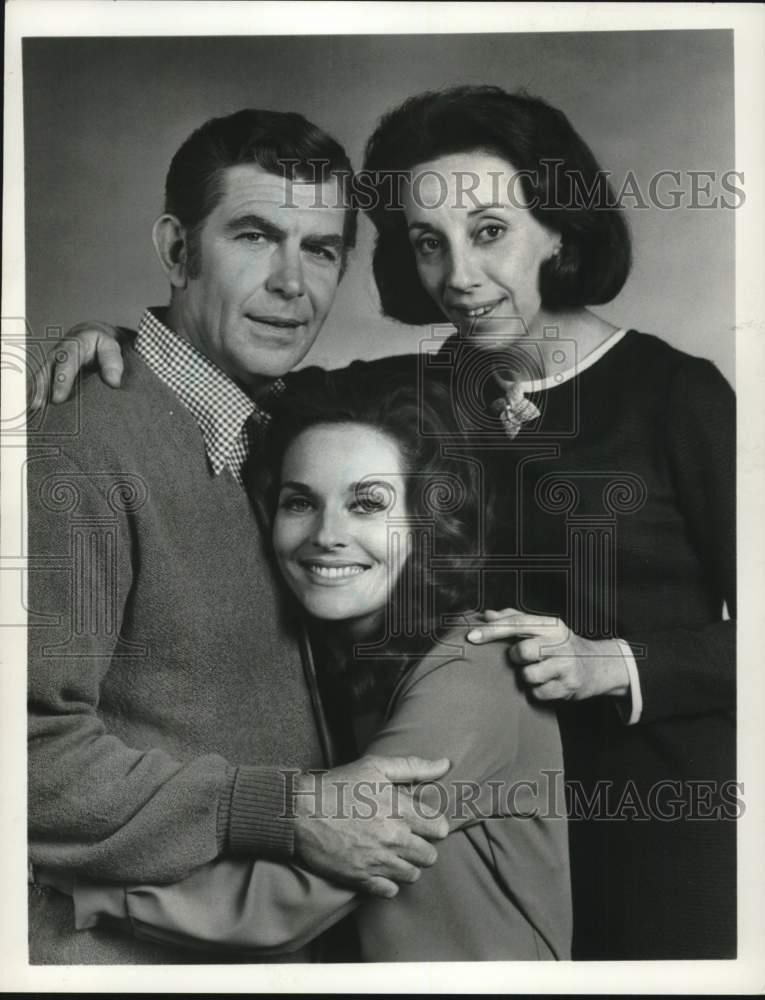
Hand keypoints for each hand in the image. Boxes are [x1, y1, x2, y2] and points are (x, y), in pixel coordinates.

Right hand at [28, 321, 124, 411]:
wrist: (91, 336)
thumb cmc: (102, 344)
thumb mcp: (110, 347)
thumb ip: (112, 362)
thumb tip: (113, 382)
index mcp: (75, 345)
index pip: (67, 359)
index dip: (61, 378)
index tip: (58, 397)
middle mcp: (59, 353)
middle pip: (48, 369)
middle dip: (43, 387)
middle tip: (39, 405)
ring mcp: (53, 362)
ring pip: (41, 376)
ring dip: (36, 392)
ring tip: (33, 407)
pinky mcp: (52, 371)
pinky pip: (42, 382)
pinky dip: (36, 393)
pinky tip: (33, 407)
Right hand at [293, 754, 449, 898]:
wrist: (300, 812)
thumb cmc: (338, 786)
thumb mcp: (376, 767)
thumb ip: (414, 766)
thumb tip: (446, 764)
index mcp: (401, 810)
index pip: (441, 828)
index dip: (433, 824)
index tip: (422, 821)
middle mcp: (394, 838)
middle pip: (430, 855)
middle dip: (422, 846)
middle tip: (407, 837)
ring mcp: (378, 861)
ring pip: (413, 874)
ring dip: (407, 864)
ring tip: (393, 851)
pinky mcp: (361, 878)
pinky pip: (391, 890)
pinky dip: (389, 882)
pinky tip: (379, 867)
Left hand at [467, 608, 629, 702]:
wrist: (599, 666)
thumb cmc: (562, 645)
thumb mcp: (544, 627)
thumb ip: (514, 619)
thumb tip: (487, 615)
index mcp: (551, 625)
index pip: (516, 624)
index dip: (491, 630)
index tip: (471, 636)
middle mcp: (560, 643)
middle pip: (521, 651)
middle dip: (515, 658)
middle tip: (524, 658)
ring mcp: (566, 665)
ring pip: (528, 675)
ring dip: (527, 676)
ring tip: (538, 671)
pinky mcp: (568, 687)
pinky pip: (538, 693)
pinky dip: (537, 691)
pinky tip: (547, 683)